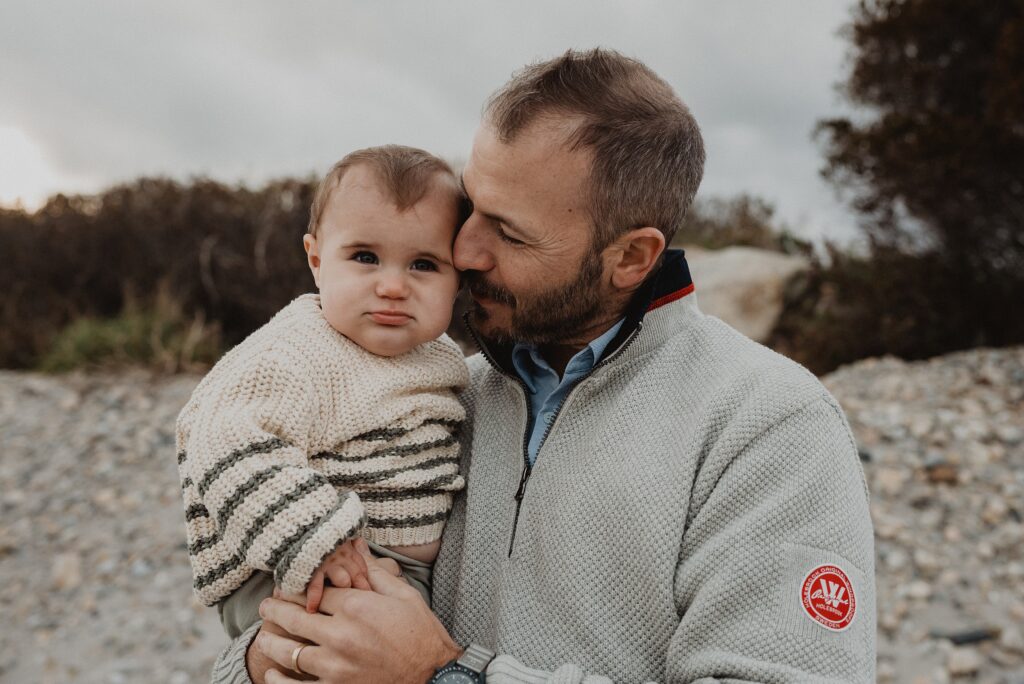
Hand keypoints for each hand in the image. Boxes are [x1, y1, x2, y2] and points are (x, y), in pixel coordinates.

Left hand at [255, 542, 460, 682]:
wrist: (434, 676)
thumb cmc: (421, 633)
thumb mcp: (403, 595)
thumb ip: (373, 572)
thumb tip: (357, 546)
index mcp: (356, 606)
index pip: (314, 591)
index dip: (298, 586)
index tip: (286, 585)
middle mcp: (341, 635)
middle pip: (294, 618)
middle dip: (274, 610)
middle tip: (265, 606)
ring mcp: (336, 666)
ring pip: (289, 652)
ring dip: (271, 642)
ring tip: (264, 637)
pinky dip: (279, 681)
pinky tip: (272, 674)